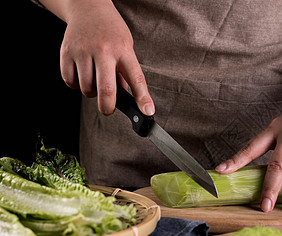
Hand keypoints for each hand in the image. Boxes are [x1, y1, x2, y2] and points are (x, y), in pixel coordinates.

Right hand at [58, 0, 153, 114]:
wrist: (88, 8)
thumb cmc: (111, 32)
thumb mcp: (126, 47)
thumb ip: (125, 72)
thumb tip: (124, 98)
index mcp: (123, 50)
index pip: (136, 78)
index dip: (143, 98)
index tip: (147, 112)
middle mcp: (103, 50)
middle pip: (106, 89)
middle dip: (108, 107)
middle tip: (108, 110)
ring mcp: (83, 51)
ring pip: (86, 88)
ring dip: (91, 93)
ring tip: (95, 80)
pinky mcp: (67, 52)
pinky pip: (70, 81)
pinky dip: (76, 84)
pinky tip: (82, 74)